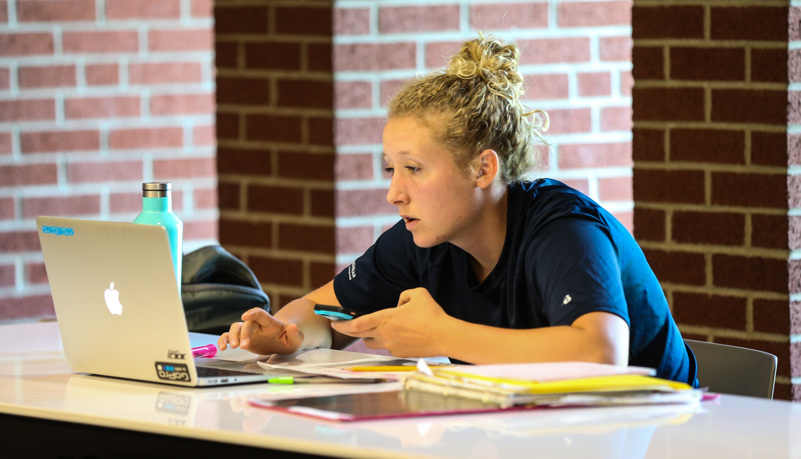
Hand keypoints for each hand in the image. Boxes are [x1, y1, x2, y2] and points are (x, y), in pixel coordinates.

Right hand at [218, 308, 303, 355]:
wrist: (282, 341)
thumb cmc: (289, 338)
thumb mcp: (296, 339)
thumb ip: (295, 334)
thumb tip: (292, 327)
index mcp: (270, 323)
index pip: (261, 314)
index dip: (253, 313)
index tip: (245, 316)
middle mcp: (257, 324)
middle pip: (247, 324)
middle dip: (243, 334)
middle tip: (242, 346)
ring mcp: (248, 331)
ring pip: (235, 328)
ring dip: (231, 336)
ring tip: (231, 347)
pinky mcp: (242, 338)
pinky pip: (229, 336)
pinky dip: (224, 340)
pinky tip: (222, 348)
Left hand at [331, 288, 450, 357]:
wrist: (445, 336)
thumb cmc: (432, 314)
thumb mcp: (417, 293)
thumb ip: (402, 296)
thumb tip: (397, 304)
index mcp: (385, 318)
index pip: (356, 324)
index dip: (342, 323)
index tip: (333, 321)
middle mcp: (384, 334)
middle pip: (360, 334)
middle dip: (349, 330)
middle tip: (342, 326)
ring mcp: (391, 346)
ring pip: (372, 342)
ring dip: (369, 336)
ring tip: (372, 330)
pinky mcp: (399, 353)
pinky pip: (387, 347)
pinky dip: (387, 341)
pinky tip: (398, 335)